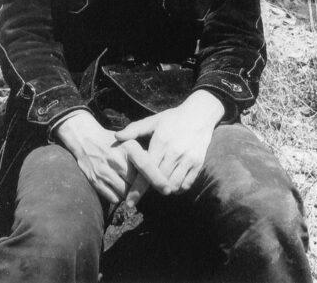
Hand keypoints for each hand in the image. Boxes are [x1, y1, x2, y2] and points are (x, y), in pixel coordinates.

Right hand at [55, 111, 167, 203]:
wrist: (85, 139)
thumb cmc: (114, 142)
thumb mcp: (130, 141)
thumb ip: (145, 155)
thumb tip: (163, 172)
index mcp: (128, 146)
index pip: (145, 165)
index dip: (157, 179)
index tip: (167, 189)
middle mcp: (115, 159)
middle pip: (137, 183)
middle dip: (141, 186)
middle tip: (141, 182)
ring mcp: (104, 170)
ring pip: (126, 193)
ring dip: (129, 192)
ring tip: (126, 181)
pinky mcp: (95, 181)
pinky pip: (114, 198)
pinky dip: (118, 196)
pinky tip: (117, 185)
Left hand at [115, 90, 224, 205]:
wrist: (200, 114)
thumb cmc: (173, 118)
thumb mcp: (153, 121)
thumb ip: (134, 130)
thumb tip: (117, 137)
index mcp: (160, 143)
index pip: (146, 171)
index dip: (137, 189)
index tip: (129, 202)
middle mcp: (174, 152)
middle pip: (158, 181)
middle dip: (150, 188)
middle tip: (145, 188)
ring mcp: (187, 159)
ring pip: (173, 186)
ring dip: (164, 190)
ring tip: (159, 186)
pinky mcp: (198, 163)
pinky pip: (187, 184)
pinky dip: (178, 189)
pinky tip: (173, 185)